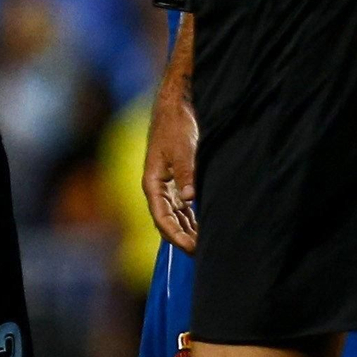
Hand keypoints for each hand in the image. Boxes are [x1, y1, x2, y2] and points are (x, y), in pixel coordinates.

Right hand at [142, 61, 197, 251]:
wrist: (175, 103)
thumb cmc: (175, 124)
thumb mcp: (182, 148)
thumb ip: (186, 173)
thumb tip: (190, 199)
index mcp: (152, 182)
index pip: (162, 218)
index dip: (176, 236)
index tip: (192, 248)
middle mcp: (157, 186)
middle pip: (167, 221)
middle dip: (182, 238)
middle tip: (202, 252)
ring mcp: (165, 182)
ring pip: (174, 214)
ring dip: (186, 229)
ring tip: (203, 244)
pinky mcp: (174, 177)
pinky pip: (180, 204)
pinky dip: (189, 216)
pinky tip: (200, 225)